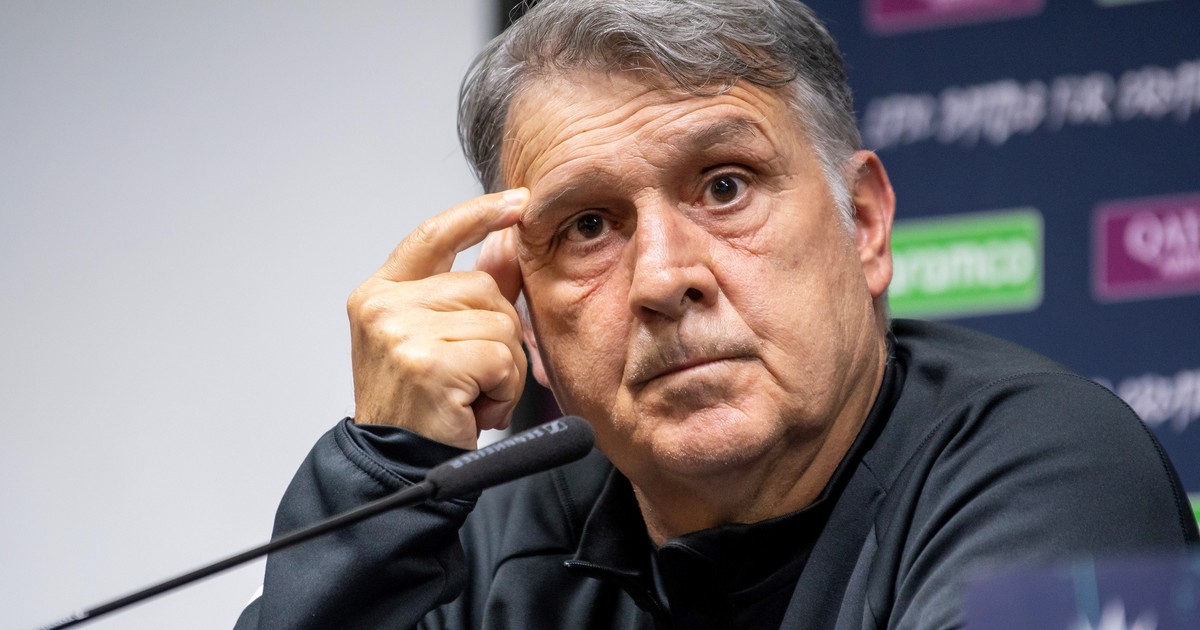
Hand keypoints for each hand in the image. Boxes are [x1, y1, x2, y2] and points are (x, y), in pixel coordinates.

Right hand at [347, 189, 528, 448]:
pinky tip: (474, 409)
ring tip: (470, 395)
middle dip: (498, 334)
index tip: (517, 202)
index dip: (479, 215)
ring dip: (503, 366)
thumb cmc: (421, 409)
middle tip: (472, 377)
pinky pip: (501, 357)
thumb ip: (473, 290)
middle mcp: (383, 307)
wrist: (399, 468)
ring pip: (500, 322)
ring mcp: (401, 333)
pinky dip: (503, 389)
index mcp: (379, 294)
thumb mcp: (441, 340)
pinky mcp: (427, 363)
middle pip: (484, 287)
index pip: (434, 235)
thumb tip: (509, 239)